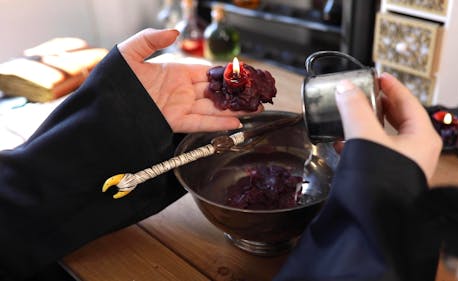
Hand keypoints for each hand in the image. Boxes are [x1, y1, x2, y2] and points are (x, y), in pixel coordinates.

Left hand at [117, 28, 255, 132]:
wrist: (100, 108)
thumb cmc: (112, 79)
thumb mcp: (129, 52)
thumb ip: (150, 39)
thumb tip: (175, 32)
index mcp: (175, 72)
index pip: (207, 71)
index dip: (226, 73)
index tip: (243, 73)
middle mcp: (181, 90)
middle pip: (215, 91)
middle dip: (235, 94)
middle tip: (256, 94)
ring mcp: (179, 107)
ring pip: (212, 108)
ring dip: (233, 110)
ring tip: (253, 110)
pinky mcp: (174, 122)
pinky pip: (200, 123)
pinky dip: (217, 124)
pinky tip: (234, 124)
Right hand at [334, 72, 441, 180]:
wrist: (374, 219)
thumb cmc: (381, 182)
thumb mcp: (365, 136)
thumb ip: (353, 109)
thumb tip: (345, 89)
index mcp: (421, 137)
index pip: (408, 102)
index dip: (391, 86)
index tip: (377, 75)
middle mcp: (416, 151)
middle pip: (398, 118)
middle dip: (378, 104)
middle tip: (363, 91)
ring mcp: (401, 164)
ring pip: (384, 135)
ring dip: (366, 122)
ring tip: (350, 112)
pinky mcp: (386, 175)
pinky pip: (374, 151)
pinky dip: (359, 142)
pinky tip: (341, 141)